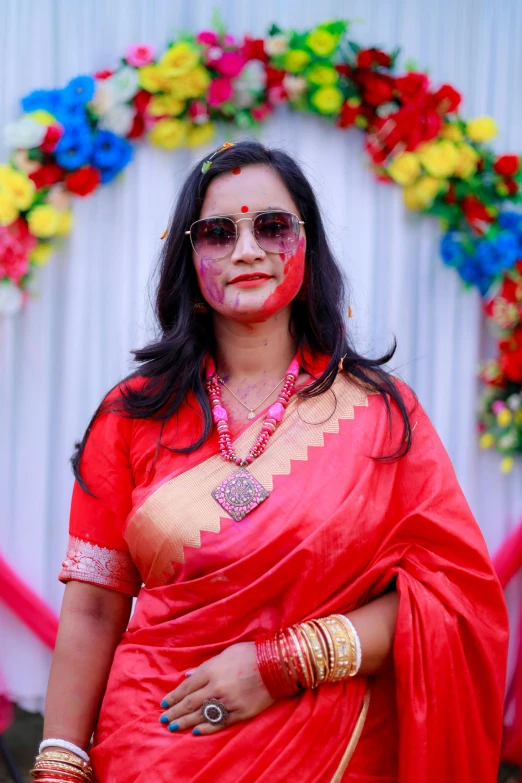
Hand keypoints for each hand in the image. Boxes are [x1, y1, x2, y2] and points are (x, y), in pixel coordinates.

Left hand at [159, 642, 274, 735]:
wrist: (276, 665)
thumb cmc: (250, 654)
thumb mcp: (225, 654)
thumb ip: (205, 667)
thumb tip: (188, 675)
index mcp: (211, 670)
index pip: (186, 687)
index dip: (173, 696)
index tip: (163, 703)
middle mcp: (215, 687)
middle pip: (190, 703)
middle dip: (175, 712)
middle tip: (164, 719)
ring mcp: (227, 702)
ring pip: (201, 715)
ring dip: (186, 722)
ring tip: (173, 727)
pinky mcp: (240, 713)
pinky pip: (219, 723)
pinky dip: (206, 728)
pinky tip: (196, 732)